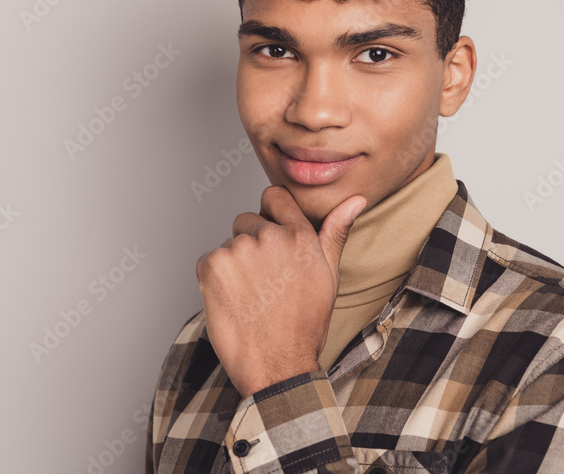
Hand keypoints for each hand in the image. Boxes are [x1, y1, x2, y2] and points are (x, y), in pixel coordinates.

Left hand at [195, 185, 365, 398]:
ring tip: (251, 295)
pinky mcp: (213, 266)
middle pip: (247, 221)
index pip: (274, 197)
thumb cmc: (305, 325)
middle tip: (264, 281)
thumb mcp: (328, 276)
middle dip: (252, 245)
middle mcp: (269, 237)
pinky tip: (233, 300)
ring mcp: (239, 250)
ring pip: (229, 244)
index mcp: (300, 236)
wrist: (277, 367)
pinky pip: (207, 260)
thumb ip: (336, 232)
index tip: (271, 238)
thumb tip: (355, 200)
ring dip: (234, 263)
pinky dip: (214, 278)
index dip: (270, 215)